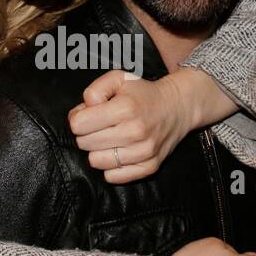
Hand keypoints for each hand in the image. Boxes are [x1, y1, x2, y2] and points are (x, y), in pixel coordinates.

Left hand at [69, 70, 192, 183]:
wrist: (177, 107)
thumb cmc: (143, 93)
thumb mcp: (118, 79)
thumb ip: (94, 90)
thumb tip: (80, 114)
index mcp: (125, 108)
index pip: (78, 124)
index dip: (78, 118)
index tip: (89, 114)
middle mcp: (134, 132)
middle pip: (84, 143)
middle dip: (86, 133)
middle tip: (100, 126)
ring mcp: (143, 152)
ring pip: (96, 161)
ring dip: (97, 151)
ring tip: (109, 138)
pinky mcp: (149, 167)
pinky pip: (112, 177)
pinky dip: (111, 166)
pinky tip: (118, 151)